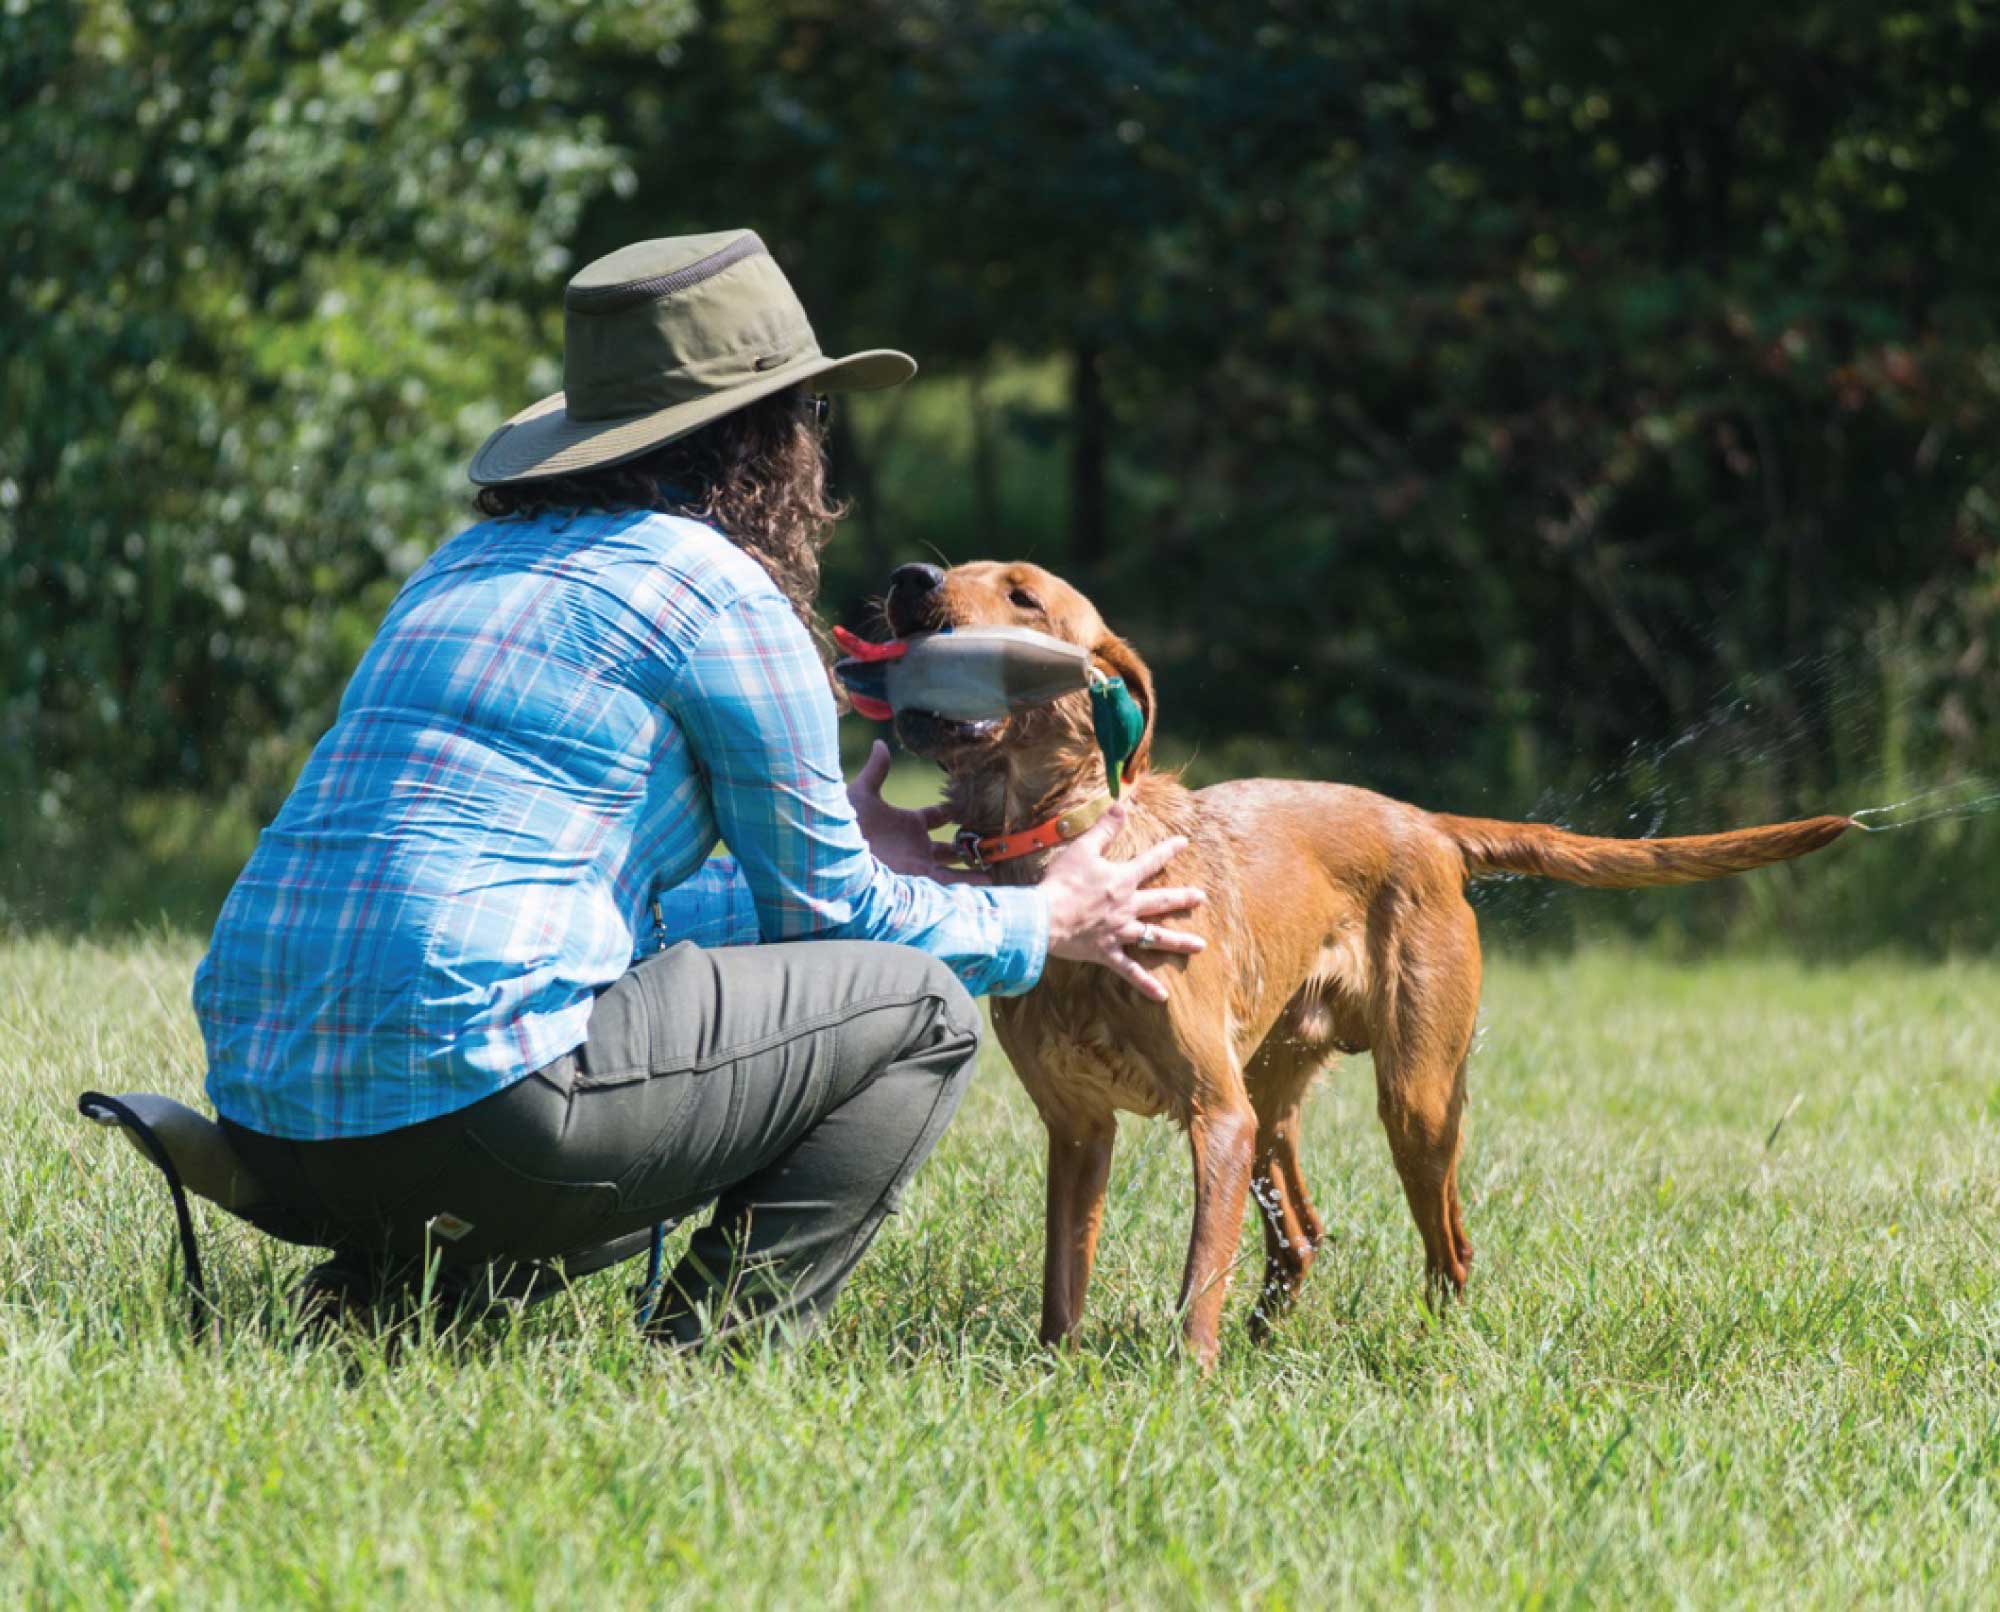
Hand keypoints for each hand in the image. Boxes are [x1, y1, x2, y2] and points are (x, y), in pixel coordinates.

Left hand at [847, 739, 986, 885]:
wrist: (835, 858)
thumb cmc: (844, 825)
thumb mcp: (861, 793)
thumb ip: (877, 770)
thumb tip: (880, 743)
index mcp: (908, 823)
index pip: (939, 815)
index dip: (956, 808)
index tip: (977, 799)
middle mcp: (918, 846)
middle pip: (953, 845)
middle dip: (972, 841)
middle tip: (998, 834)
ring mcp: (921, 865)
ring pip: (957, 866)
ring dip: (978, 864)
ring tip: (1004, 860)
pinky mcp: (921, 881)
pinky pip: (953, 884)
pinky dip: (972, 884)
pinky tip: (994, 881)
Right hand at [1041, 800, 1204, 1001]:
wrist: (1044, 918)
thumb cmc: (1061, 883)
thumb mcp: (1082, 849)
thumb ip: (1104, 828)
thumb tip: (1121, 805)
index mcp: (1122, 880)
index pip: (1151, 861)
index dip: (1168, 850)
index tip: (1184, 842)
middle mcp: (1127, 907)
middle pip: (1162, 901)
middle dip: (1184, 898)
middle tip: (1203, 898)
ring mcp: (1120, 932)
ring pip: (1156, 937)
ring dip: (1179, 941)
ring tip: (1200, 946)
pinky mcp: (1108, 952)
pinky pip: (1131, 971)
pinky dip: (1146, 984)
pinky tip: (1163, 996)